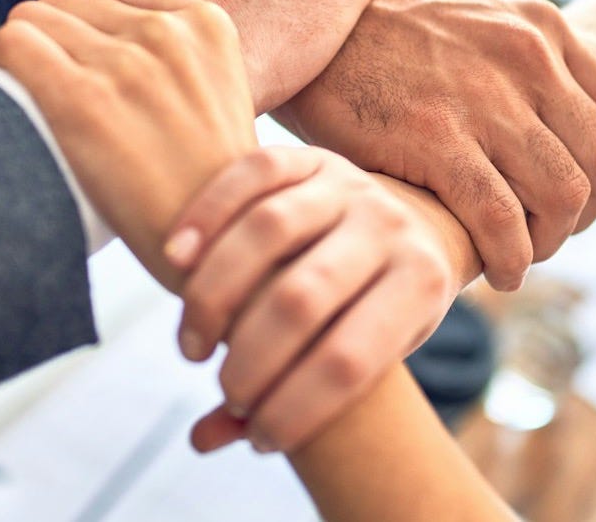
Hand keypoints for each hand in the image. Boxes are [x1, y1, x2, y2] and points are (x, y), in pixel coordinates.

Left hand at [0, 0, 256, 288]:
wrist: (216, 248)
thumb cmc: (211, 187)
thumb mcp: (221, 96)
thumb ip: (178, 56)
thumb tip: (105, 42)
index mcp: (208, 24)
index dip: (86, 20)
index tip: (81, 59)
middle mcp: (168, 33)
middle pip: (67, 0)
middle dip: (52, 38)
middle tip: (49, 87)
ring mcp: (126, 63)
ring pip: (32, 17)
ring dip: (20, 51)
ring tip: (25, 94)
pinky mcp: (82, 99)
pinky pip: (8, 44)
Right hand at [164, 147, 453, 453]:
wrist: (417, 223)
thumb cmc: (382, 308)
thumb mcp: (371, 354)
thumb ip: (295, 395)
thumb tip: (203, 439)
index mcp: (421, 283)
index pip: (350, 360)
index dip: (297, 410)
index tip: (262, 438)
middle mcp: (391, 226)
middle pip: (301, 298)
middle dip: (251, 360)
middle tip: (225, 388)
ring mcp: (350, 183)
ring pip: (268, 230)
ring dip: (214, 295)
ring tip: (193, 346)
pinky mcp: (312, 156)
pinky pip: (252, 174)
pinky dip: (206, 214)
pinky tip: (174, 260)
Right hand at [274, 0, 595, 290]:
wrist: (311, 31)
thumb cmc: (390, 45)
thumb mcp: (478, 29)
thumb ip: (528, 70)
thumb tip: (568, 139)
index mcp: (543, 30)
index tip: (591, 201)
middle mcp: (527, 57)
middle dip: (586, 216)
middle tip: (547, 233)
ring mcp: (484, 97)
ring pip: (563, 196)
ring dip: (549, 242)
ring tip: (519, 254)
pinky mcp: (435, 136)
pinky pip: (501, 219)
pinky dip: (510, 258)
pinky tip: (495, 270)